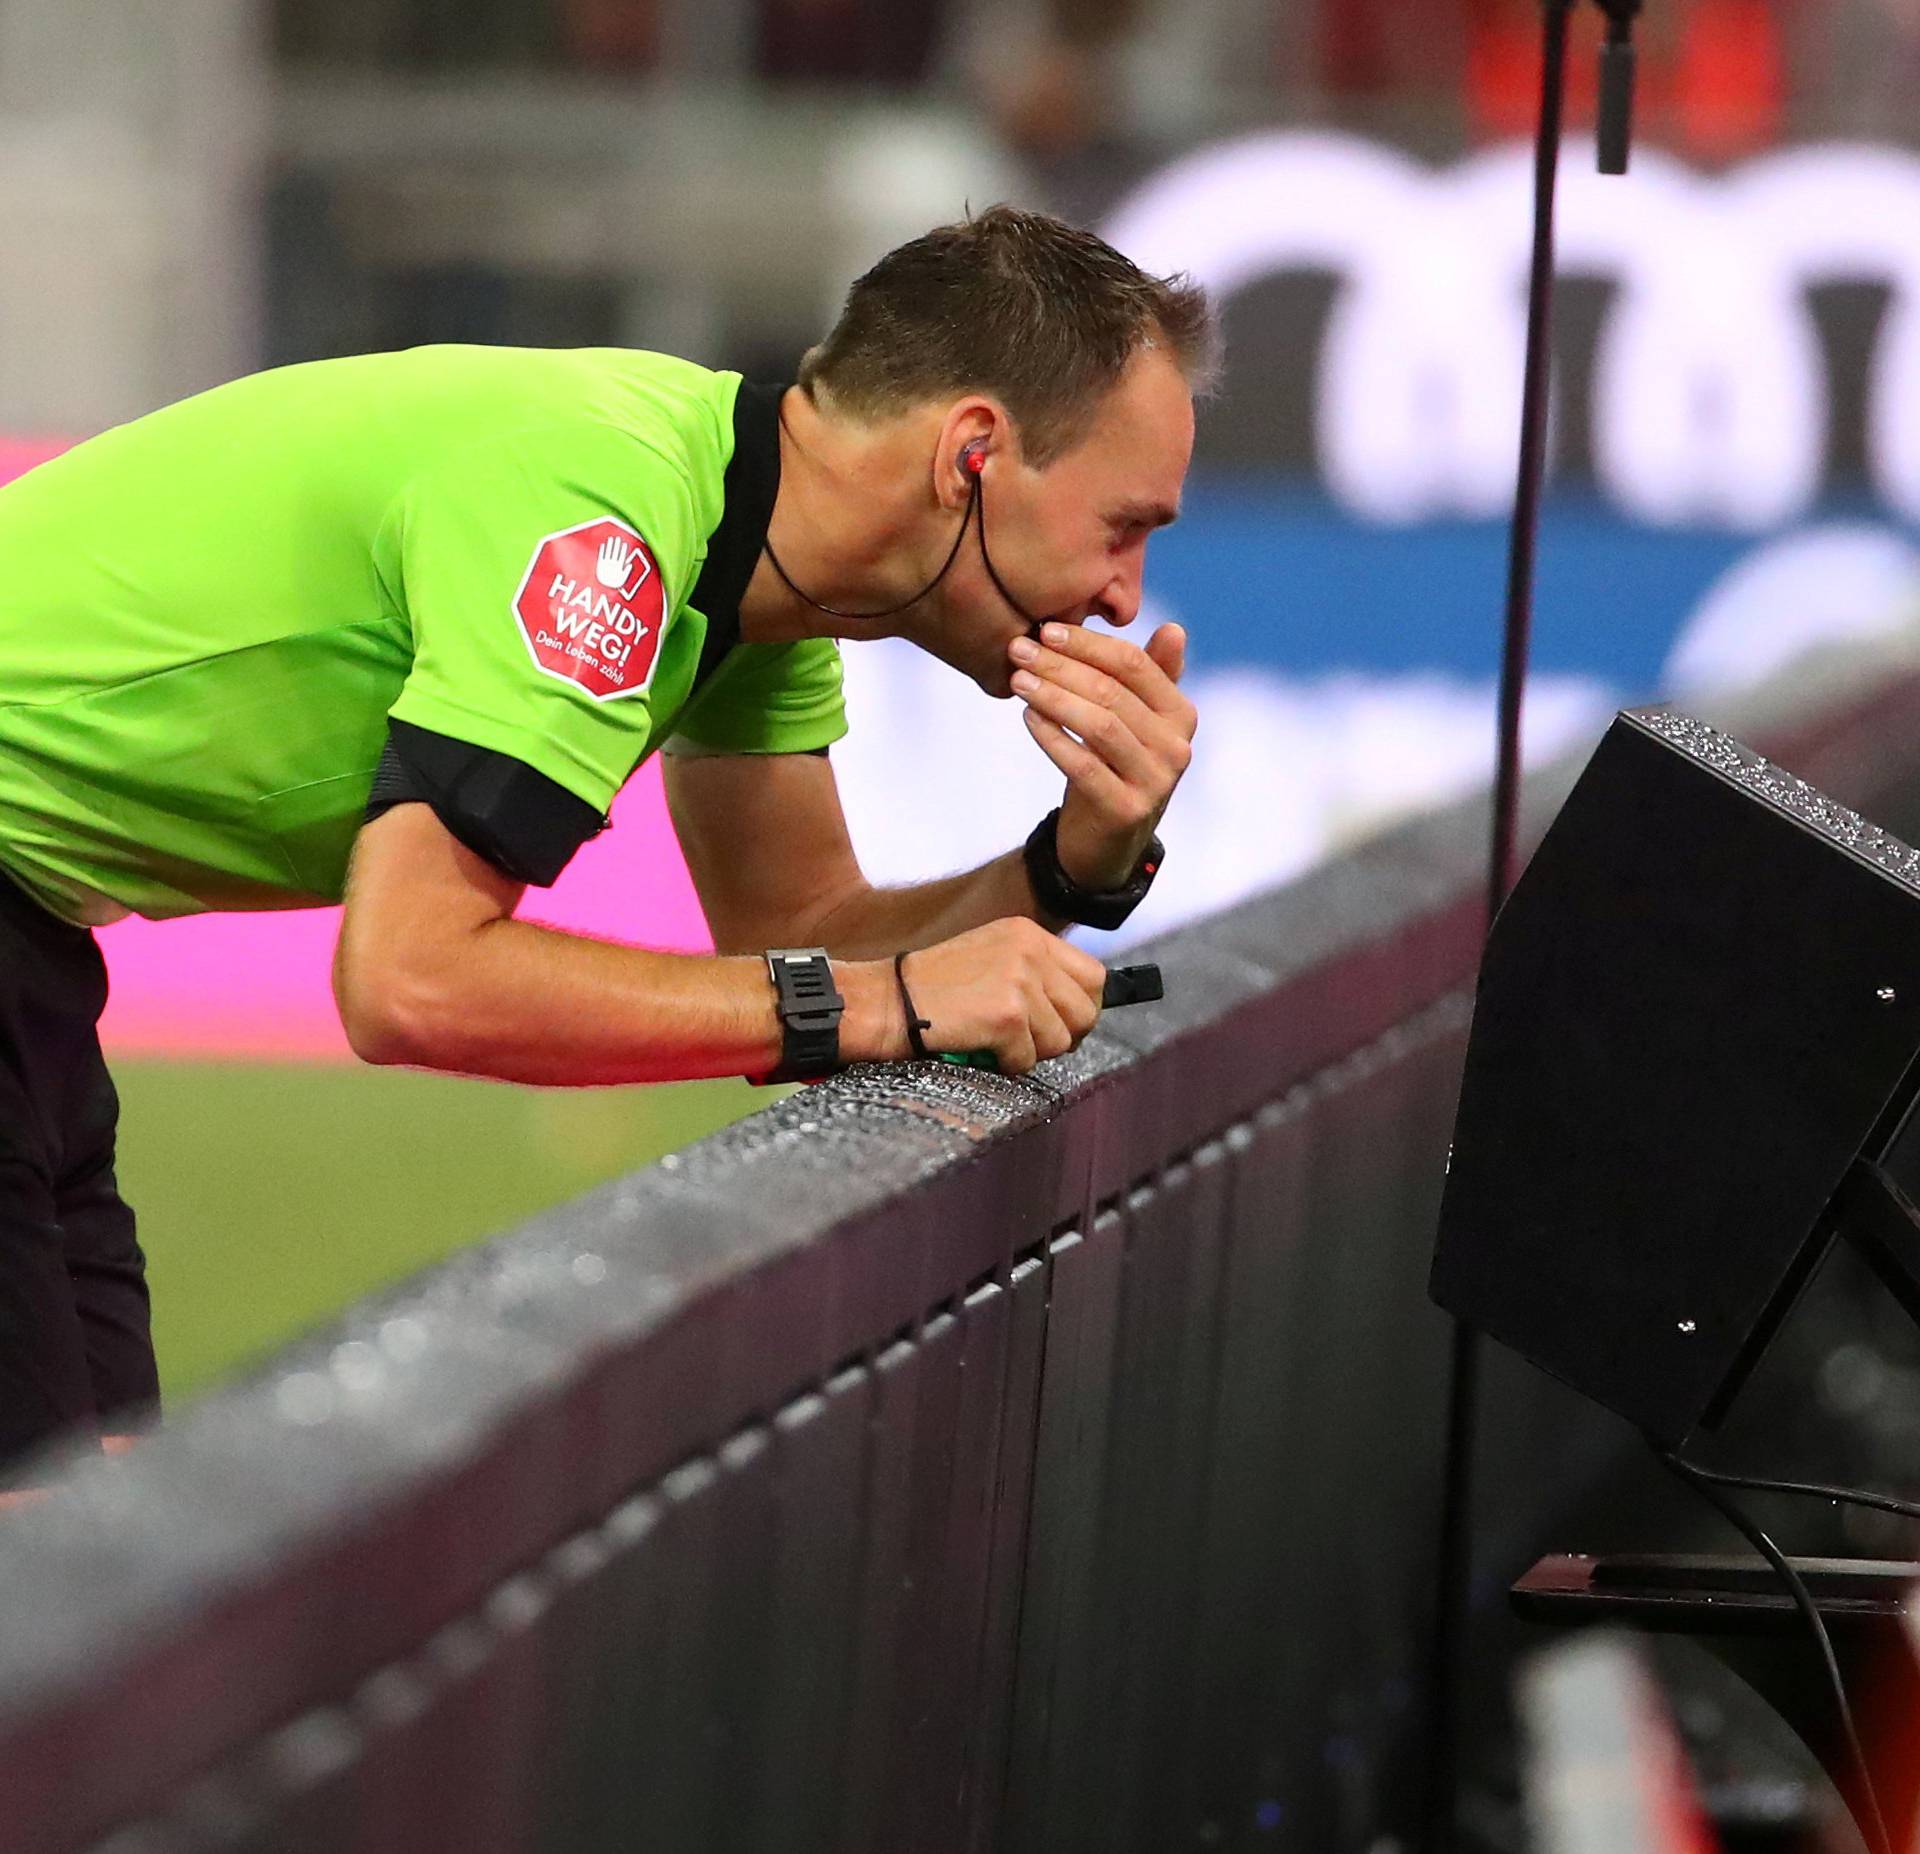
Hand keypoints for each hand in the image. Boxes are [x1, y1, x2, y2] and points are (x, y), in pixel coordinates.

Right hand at [841, 919, 1107, 1074]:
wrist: (884, 1001)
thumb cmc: (931, 989)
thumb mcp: (990, 957)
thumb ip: (1034, 971)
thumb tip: (1080, 1009)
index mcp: (1028, 934)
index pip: (1093, 976)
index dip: (1081, 1007)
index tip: (1059, 1024)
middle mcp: (1030, 951)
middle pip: (1086, 1011)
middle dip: (1062, 1036)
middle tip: (1027, 1041)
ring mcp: (1020, 982)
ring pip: (1060, 1041)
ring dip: (1030, 1052)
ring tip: (994, 1040)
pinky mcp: (1007, 1016)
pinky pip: (1028, 1060)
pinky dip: (1004, 1065)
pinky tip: (978, 1048)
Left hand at [1009, 621, 1195, 889]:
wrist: (1105, 844)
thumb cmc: (1114, 766)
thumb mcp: (1136, 721)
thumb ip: (1150, 676)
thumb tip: (1173, 627)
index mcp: (1181, 715)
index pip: (1134, 665)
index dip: (1088, 644)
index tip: (1045, 630)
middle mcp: (1176, 747)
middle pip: (1112, 692)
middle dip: (1060, 666)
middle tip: (1018, 649)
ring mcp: (1155, 782)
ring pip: (1098, 725)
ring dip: (1052, 697)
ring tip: (1018, 680)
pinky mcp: (1126, 811)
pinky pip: (1083, 765)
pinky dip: (1052, 737)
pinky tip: (1028, 717)